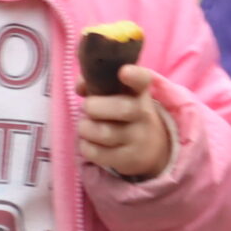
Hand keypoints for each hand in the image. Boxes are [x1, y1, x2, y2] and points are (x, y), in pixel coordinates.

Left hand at [77, 64, 172, 180]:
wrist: (151, 147)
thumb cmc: (124, 112)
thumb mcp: (118, 94)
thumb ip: (96, 82)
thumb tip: (80, 86)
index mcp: (139, 92)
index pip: (142, 80)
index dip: (134, 75)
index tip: (123, 71)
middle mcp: (143, 114)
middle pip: (120, 108)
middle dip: (94, 107)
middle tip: (88, 107)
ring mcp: (139, 139)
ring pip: (104, 132)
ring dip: (86, 127)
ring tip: (86, 126)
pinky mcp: (129, 159)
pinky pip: (97, 153)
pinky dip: (85, 146)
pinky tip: (89, 142)